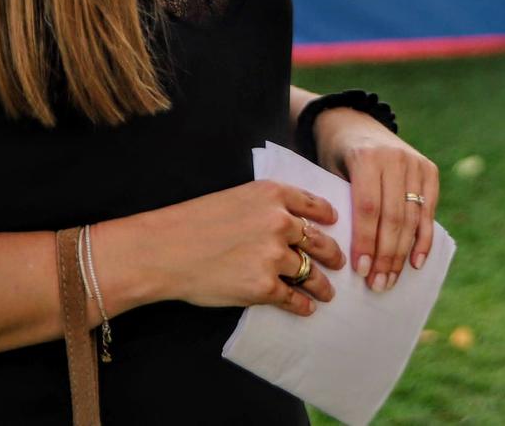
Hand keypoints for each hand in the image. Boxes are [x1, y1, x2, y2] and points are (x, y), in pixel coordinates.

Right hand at [144, 180, 343, 316]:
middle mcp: (280, 222)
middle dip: (333, 254)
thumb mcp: (235, 198)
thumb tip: (288, 223)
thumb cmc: (192, 223)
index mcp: (272, 195)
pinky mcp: (264, 286)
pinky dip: (303, 304)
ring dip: (322, 285)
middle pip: (320, 240)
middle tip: (339, 262)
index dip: (327, 215)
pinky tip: (306, 308)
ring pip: (311, 272)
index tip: (334, 223)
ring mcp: (274, 255)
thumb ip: (265, 206)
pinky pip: (293, 297)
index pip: (313, 204)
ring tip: (327, 293)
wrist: (165, 250)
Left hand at [314, 109, 439, 291]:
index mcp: (367, 157)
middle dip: (386, 255)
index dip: (366, 241)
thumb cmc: (335, 156)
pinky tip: (416, 262)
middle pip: (393, 216)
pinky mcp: (429, 169)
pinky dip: (423, 238)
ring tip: (391, 280)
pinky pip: (428, 210)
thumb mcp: (328, 172)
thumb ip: (340, 204)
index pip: (369, 207)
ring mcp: (415, 162)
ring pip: (412, 217)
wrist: (354, 122)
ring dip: (402, 254)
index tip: (361, 270)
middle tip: (377, 284)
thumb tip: (343, 253)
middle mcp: (395, 158)